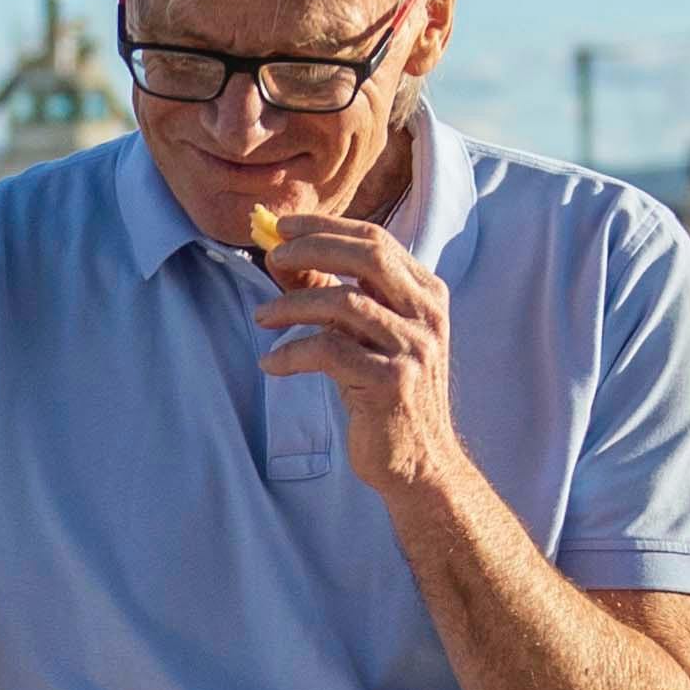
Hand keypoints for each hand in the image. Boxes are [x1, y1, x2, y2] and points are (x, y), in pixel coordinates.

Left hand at [250, 212, 462, 497]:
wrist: (420, 462)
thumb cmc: (385, 395)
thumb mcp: (365, 337)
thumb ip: (334, 296)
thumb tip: (284, 257)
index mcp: (426, 293)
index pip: (375, 240)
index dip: (326, 227)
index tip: (284, 227)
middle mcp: (427, 314)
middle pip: (367, 256)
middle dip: (312, 248)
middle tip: (272, 256)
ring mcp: (413, 348)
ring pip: (343, 303)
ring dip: (292, 305)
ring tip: (262, 318)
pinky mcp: (391, 382)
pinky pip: (330, 351)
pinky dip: (292, 354)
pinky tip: (272, 364)